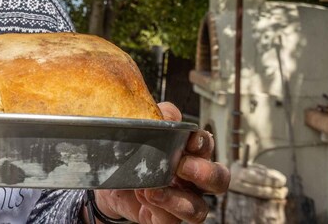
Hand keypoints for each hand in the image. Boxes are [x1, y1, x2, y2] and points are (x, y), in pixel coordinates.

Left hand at [91, 103, 229, 223]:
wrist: (108, 178)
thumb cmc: (132, 151)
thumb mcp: (141, 127)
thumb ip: (159, 116)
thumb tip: (170, 114)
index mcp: (189, 152)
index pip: (207, 145)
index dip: (204, 142)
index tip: (192, 140)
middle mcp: (192, 179)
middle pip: (219, 180)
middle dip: (206, 173)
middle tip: (182, 166)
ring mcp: (182, 201)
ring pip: (199, 209)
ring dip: (179, 200)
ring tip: (154, 189)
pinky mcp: (166, 219)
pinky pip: (171, 220)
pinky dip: (159, 208)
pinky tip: (144, 195)